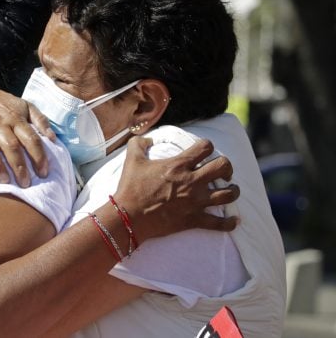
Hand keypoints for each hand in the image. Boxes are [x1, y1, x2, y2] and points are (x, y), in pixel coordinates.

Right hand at [0, 81, 55, 186]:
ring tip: (3, 182)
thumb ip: (40, 120)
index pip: (30, 138)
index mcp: (15, 118)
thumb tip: (53, 139)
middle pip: (11, 145)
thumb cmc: (2, 104)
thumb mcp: (24, 105)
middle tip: (26, 183)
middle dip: (19, 165)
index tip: (44, 172)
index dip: (38, 155)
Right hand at [114, 136, 239, 243]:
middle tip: (223, 172)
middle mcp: (191, 181)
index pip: (205, 147)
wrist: (128, 217)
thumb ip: (138, 144)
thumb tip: (146, 139)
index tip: (205, 151)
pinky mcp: (193, 220)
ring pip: (228, 194)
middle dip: (227, 167)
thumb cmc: (130, 188)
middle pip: (223, 167)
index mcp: (178, 165)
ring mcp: (195, 202)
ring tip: (231, 190)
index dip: (208, 146)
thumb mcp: (132, 160)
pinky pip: (219, 223)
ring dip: (233, 191)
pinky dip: (229, 223)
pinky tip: (234, 221)